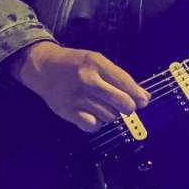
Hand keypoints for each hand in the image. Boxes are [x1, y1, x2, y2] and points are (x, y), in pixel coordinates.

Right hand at [10, 41, 150, 131]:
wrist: (43, 68)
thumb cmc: (76, 64)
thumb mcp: (98, 62)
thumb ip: (120, 78)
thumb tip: (145, 98)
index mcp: (96, 64)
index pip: (125, 83)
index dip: (138, 95)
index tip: (144, 102)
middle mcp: (87, 80)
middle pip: (121, 102)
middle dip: (128, 107)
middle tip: (125, 106)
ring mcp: (76, 97)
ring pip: (109, 116)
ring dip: (111, 114)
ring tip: (102, 106)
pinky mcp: (68, 112)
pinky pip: (93, 126)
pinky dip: (97, 123)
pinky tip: (93, 114)